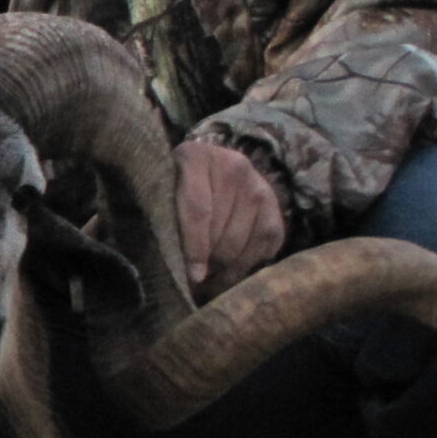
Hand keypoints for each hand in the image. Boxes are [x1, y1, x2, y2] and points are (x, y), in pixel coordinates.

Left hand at [174, 140, 285, 300]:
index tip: (195, 276)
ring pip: (243, 243)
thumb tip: (185, 273)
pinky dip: (248, 262)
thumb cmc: (174, 187)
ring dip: (226, 268)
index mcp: (194, 157)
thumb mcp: (162, 195)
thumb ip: (167, 222)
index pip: (198, 211)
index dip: (196, 248)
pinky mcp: (274, 203)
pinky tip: (231, 268)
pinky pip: (266, 244)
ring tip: (211, 277)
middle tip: (197, 280)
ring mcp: (257, 183)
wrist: (207, 166)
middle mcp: (233, 166)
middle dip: (209, 262)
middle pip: (223, 232)